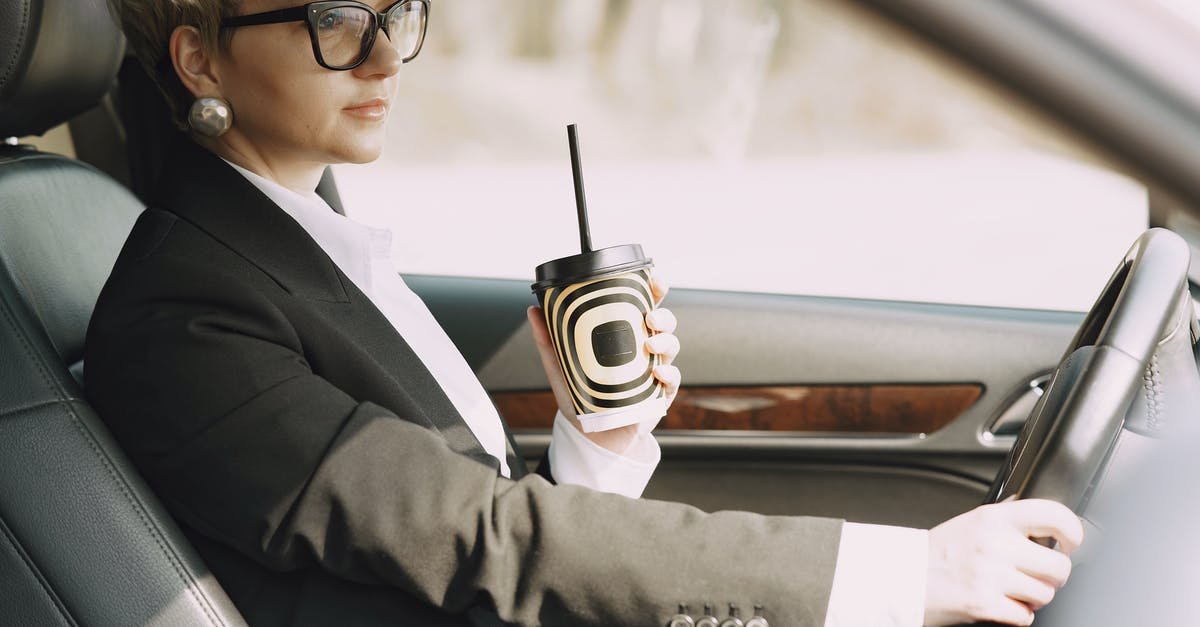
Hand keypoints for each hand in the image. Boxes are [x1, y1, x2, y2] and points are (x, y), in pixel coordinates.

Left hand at [527, 274, 680, 453]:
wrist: (591, 434)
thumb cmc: (581, 396)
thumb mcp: (560, 366)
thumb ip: (548, 340)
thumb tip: (532, 310)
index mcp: (624, 334)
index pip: (643, 305)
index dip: (652, 290)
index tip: (654, 280)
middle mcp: (643, 348)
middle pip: (664, 322)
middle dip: (663, 315)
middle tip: (650, 317)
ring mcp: (655, 369)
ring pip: (671, 346)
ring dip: (666, 341)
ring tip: (650, 345)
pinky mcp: (660, 393)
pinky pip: (673, 379)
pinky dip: (669, 373)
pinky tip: (658, 373)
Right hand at [924, 499, 1083, 625]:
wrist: (902, 578)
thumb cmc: (938, 553)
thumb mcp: (972, 522)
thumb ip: (1008, 522)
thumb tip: (1048, 526)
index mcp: (993, 518)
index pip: (1053, 515)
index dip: (1073, 532)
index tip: (1070, 542)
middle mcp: (994, 543)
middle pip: (1058, 566)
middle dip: (1051, 577)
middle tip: (1035, 575)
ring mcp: (989, 574)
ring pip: (1045, 594)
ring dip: (1032, 598)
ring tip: (1009, 590)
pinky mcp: (984, 603)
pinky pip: (1025, 616)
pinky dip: (1016, 615)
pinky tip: (999, 603)